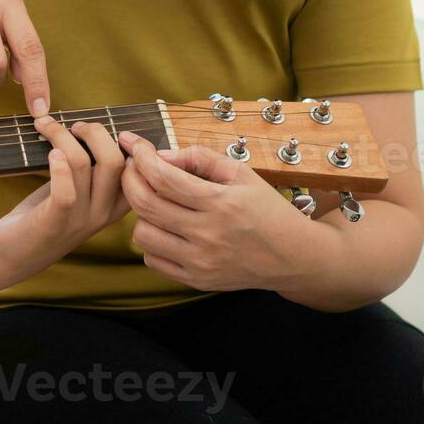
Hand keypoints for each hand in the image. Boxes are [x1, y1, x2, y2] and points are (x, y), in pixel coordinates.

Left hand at [0, 117, 129, 285]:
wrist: (12, 256)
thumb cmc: (45, 214)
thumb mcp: (77, 192)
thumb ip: (91, 169)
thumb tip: (92, 126)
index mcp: (115, 205)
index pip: (140, 171)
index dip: (131, 142)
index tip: (108, 126)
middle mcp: (103, 213)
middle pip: (116, 161)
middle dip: (95, 132)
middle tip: (73, 126)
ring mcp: (79, 220)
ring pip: (84, 164)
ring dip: (61, 135)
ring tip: (45, 126)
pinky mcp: (54, 223)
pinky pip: (66, 191)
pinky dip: (58, 165)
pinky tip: (48, 152)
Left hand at [118, 132, 315, 292]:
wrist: (295, 257)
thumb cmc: (267, 210)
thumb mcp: (242, 173)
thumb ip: (200, 157)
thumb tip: (161, 155)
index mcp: (221, 203)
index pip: (163, 178)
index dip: (140, 156)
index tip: (131, 142)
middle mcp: (209, 235)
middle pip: (145, 204)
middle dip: (129, 178)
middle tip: (133, 166)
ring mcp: (201, 262)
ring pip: (142, 234)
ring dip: (140, 213)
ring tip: (155, 201)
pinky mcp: (197, 281)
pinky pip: (152, 259)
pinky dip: (151, 241)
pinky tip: (166, 228)